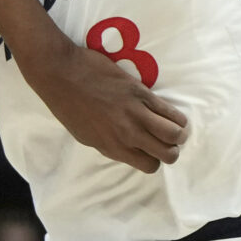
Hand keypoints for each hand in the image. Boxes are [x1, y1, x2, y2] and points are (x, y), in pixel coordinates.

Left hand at [28, 40, 188, 172]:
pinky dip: (176, 116)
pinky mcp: (142, 94)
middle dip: (172, 149)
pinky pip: (170, 111)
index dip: (154, 159)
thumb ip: (109, 143)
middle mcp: (128, 135)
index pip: (149, 166)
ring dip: (179, 133)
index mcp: (112, 148)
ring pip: (175, 134)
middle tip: (168, 139)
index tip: (151, 150)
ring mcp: (137, 114)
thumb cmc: (68, 105)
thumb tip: (126, 146)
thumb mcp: (85, 136)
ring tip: (175, 127)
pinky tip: (173, 115)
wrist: (61, 74)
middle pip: (168, 153)